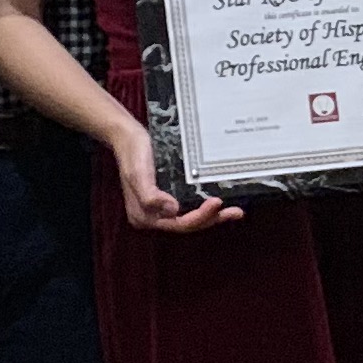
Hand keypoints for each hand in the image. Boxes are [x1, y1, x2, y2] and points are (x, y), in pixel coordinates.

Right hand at [114, 121, 240, 233]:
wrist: (127, 138)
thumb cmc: (133, 154)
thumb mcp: (138, 175)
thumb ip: (151, 197)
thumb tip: (173, 210)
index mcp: (144, 217)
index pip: (178, 224)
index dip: (200, 217)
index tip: (217, 202)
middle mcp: (153, 217)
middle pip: (187, 224)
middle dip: (211, 219)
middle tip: (234, 211)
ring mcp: (160, 208)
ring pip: (190, 218)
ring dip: (212, 217)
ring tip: (234, 212)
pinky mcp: (166, 198)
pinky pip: (188, 207)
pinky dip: (203, 207)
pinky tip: (218, 203)